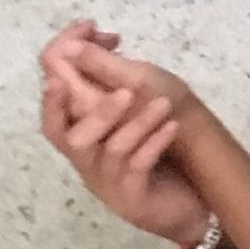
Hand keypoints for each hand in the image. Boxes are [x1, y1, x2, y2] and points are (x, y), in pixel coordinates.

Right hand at [39, 25, 210, 243]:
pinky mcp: (133, 197)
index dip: (52, 99)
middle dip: (97, 111)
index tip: (58, 74)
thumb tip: (81, 45)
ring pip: (110, 150)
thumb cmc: (167, 154)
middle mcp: (90, 162)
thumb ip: (114, 83)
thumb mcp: (142, 111)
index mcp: (86, 140)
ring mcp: (109, 182)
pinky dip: (153, 143)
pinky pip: (136, 168)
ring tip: (164, 104)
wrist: (197, 203)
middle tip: (126, 91)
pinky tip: (172, 127)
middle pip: (70, 137)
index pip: (55, 119)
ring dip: (137, 123)